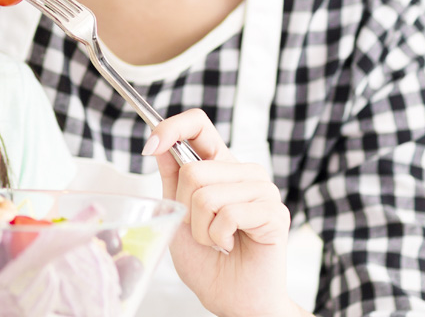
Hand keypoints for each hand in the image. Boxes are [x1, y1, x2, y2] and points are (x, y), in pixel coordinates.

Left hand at [149, 110, 303, 316]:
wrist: (233, 299)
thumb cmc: (209, 263)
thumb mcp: (179, 216)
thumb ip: (173, 180)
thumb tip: (159, 143)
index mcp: (220, 167)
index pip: (199, 124)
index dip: (171, 127)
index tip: (150, 145)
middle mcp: (244, 172)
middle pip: (193, 168)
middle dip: (185, 208)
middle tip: (202, 231)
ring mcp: (262, 190)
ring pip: (207, 193)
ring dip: (202, 228)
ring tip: (218, 241)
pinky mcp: (274, 212)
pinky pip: (229, 214)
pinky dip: (219, 236)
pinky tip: (232, 245)